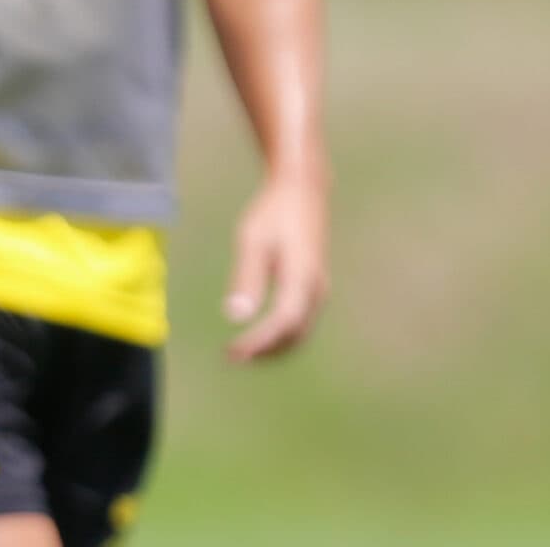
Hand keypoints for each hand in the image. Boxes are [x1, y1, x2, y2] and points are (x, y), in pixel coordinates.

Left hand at [224, 170, 328, 361]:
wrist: (301, 192)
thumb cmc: (273, 213)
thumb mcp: (253, 241)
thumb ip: (247, 279)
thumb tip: (235, 317)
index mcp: (302, 278)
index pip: (283, 323)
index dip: (260, 342)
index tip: (234, 352)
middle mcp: (315, 290)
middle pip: (295, 336)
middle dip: (265, 351)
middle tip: (231, 358)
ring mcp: (318, 290)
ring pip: (299, 333)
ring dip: (272, 347)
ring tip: (241, 352)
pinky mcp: (313, 287)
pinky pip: (300, 322)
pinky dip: (280, 335)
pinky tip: (257, 334)